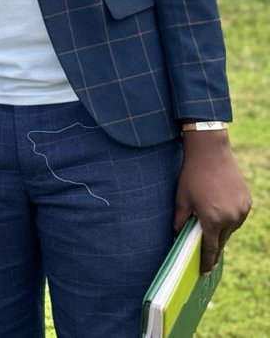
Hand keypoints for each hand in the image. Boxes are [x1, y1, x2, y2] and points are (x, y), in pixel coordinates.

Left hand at [175, 129, 250, 273]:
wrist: (210, 152)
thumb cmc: (191, 175)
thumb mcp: (181, 199)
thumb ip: (179, 221)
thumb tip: (177, 237)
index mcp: (213, 220)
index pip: (210, 248)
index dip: (206, 261)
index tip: (204, 271)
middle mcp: (231, 218)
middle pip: (221, 240)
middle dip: (212, 246)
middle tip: (205, 253)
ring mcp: (242, 210)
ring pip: (231, 230)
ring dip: (221, 231)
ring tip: (210, 227)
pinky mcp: (247, 202)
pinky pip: (237, 218)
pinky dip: (229, 220)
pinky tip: (219, 214)